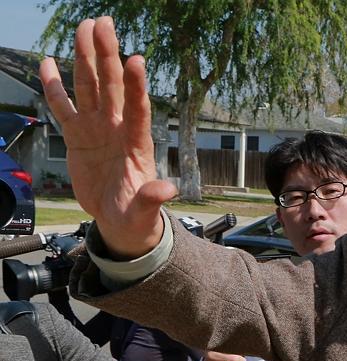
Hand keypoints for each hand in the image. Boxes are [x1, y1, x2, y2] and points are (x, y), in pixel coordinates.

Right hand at [39, 17, 176, 258]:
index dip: (137, 86)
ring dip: (87, 59)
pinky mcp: (78, 136)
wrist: (120, 220)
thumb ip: (152, 198)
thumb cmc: (136, 216)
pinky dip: (55, 87)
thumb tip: (167, 190)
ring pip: (90, 87)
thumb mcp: (143, 211)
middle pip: (113, 86)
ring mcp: (97, 129)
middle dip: (108, 55)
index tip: (136, 59)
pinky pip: (64, 107)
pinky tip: (48, 63)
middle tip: (104, 23)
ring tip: (85, 28)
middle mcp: (117, 129)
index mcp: (136, 144)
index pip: (137, 110)